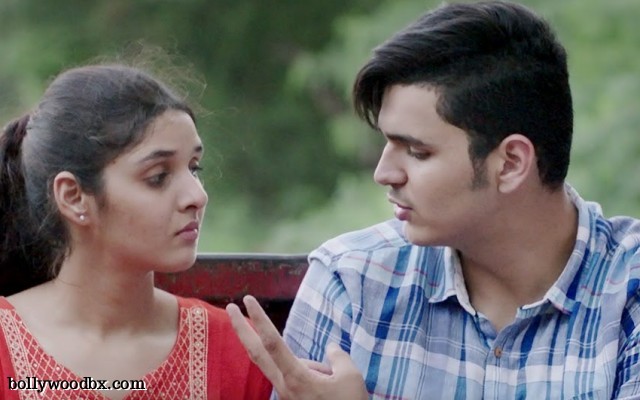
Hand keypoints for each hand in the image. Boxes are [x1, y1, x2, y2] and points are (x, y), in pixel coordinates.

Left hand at [226, 295, 367, 399]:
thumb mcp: (351, 377)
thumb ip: (337, 357)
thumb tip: (329, 350)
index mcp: (295, 377)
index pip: (272, 342)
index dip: (259, 319)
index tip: (248, 301)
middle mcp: (283, 385)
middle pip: (257, 352)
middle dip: (241, 329)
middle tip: (230, 308)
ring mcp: (284, 394)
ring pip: (287, 365)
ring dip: (312, 366)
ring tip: (336, 384)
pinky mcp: (290, 399)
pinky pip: (296, 376)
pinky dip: (312, 373)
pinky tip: (330, 386)